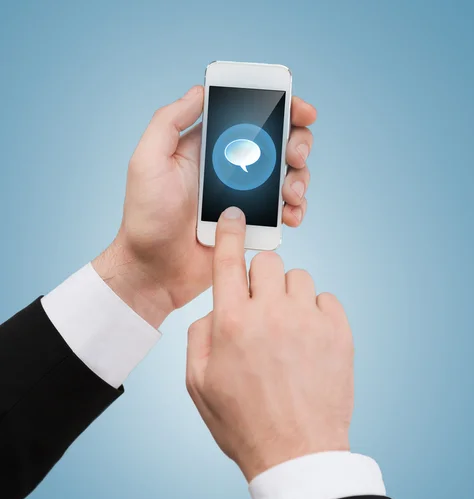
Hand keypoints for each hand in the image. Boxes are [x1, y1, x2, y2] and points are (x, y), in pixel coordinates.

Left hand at [93, 86, 316, 326]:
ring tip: (289, 192)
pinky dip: (296, 209)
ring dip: (300, 177)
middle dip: (298, 141)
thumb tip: (199, 91)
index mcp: (210, 147)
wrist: (155, 269)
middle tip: (294, 154)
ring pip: (288, 175)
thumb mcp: (147, 161)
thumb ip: (169, 122)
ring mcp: (246, 197)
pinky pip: (285, 211)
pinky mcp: (253, 224)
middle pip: (279, 142)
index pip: (250, 116)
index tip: (299, 109)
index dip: (280, 107)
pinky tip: (290, 215)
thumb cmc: (146, 217)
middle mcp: (232, 167)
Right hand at [186, 208, 353, 481]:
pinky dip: (316, 311)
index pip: (230, 261)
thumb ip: (200, 336)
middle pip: (268, 262)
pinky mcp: (339, 333)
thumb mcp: (198, 384)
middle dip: (260, 277)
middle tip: (259, 307)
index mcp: (232, 323)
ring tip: (286, 328)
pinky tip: (309, 339)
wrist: (297, 453)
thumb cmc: (243, 422)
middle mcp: (271, 314)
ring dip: (288, 295)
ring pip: (298, 278)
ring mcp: (309, 321)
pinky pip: (327, 299)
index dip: (230, 232)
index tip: (234, 216)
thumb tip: (215, 308)